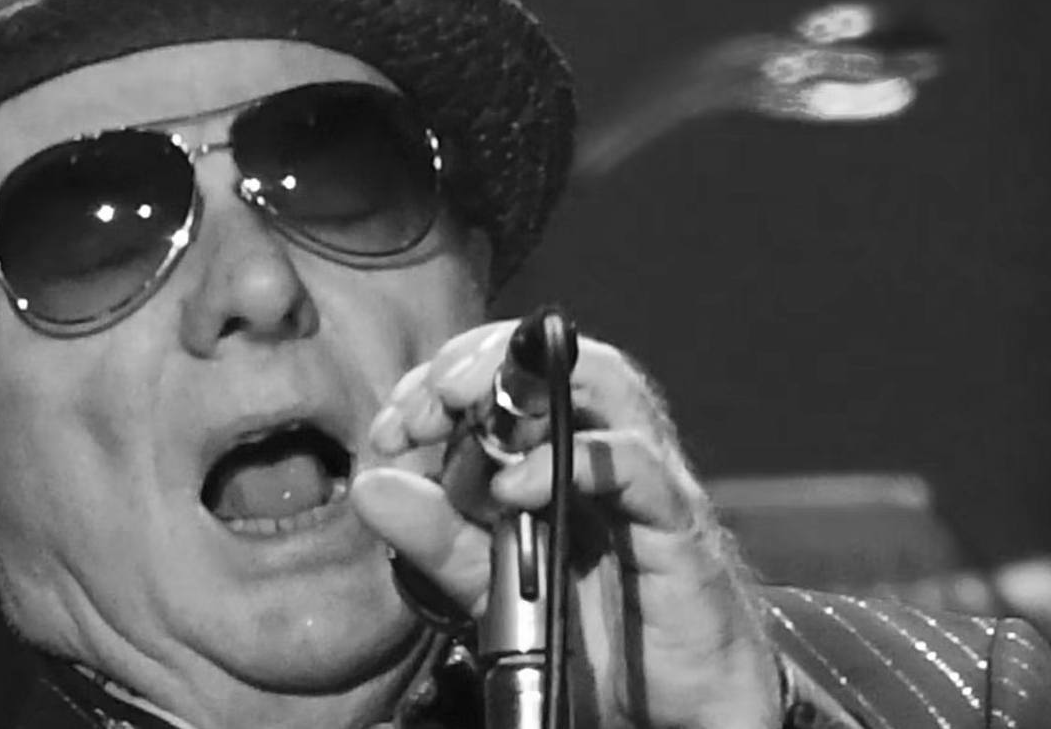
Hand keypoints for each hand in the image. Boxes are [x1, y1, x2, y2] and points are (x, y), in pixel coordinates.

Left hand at [350, 320, 782, 728]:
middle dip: (476, 359)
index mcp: (561, 449)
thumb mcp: (492, 584)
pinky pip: (634, 464)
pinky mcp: (675, 520)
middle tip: (424, 404)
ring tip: (458, 411)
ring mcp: (646, 477)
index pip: (503, 370)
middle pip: (553, 355)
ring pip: (604, 381)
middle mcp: (607, 446)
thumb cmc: (595, 630)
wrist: (678, 701)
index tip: (391, 428)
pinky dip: (570, 462)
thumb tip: (371, 487)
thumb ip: (436, 536)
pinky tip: (514, 489)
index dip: (439, 381)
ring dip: (524, 383)